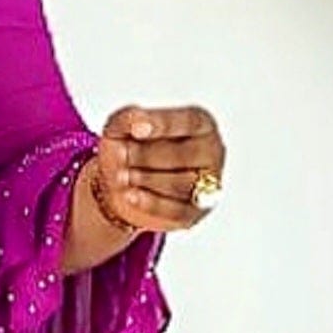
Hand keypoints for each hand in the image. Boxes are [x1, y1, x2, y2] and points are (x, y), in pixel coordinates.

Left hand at [92, 104, 223, 231]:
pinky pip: (176, 210)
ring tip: (121, 175)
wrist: (124, 184)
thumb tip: (134, 121)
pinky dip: (151, 203)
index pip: (188, 122)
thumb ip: (126, 119)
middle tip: (121, 154)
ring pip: (179, 184)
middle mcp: (211, 152)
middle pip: (182, 155)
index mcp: (200, 124)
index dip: (162, 125)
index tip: (136, 129)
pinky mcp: (194, 212)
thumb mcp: (122, 127)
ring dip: (146, 179)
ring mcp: (207, 184)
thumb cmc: (133, 147)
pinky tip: (131, 196)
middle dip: (146, 156)